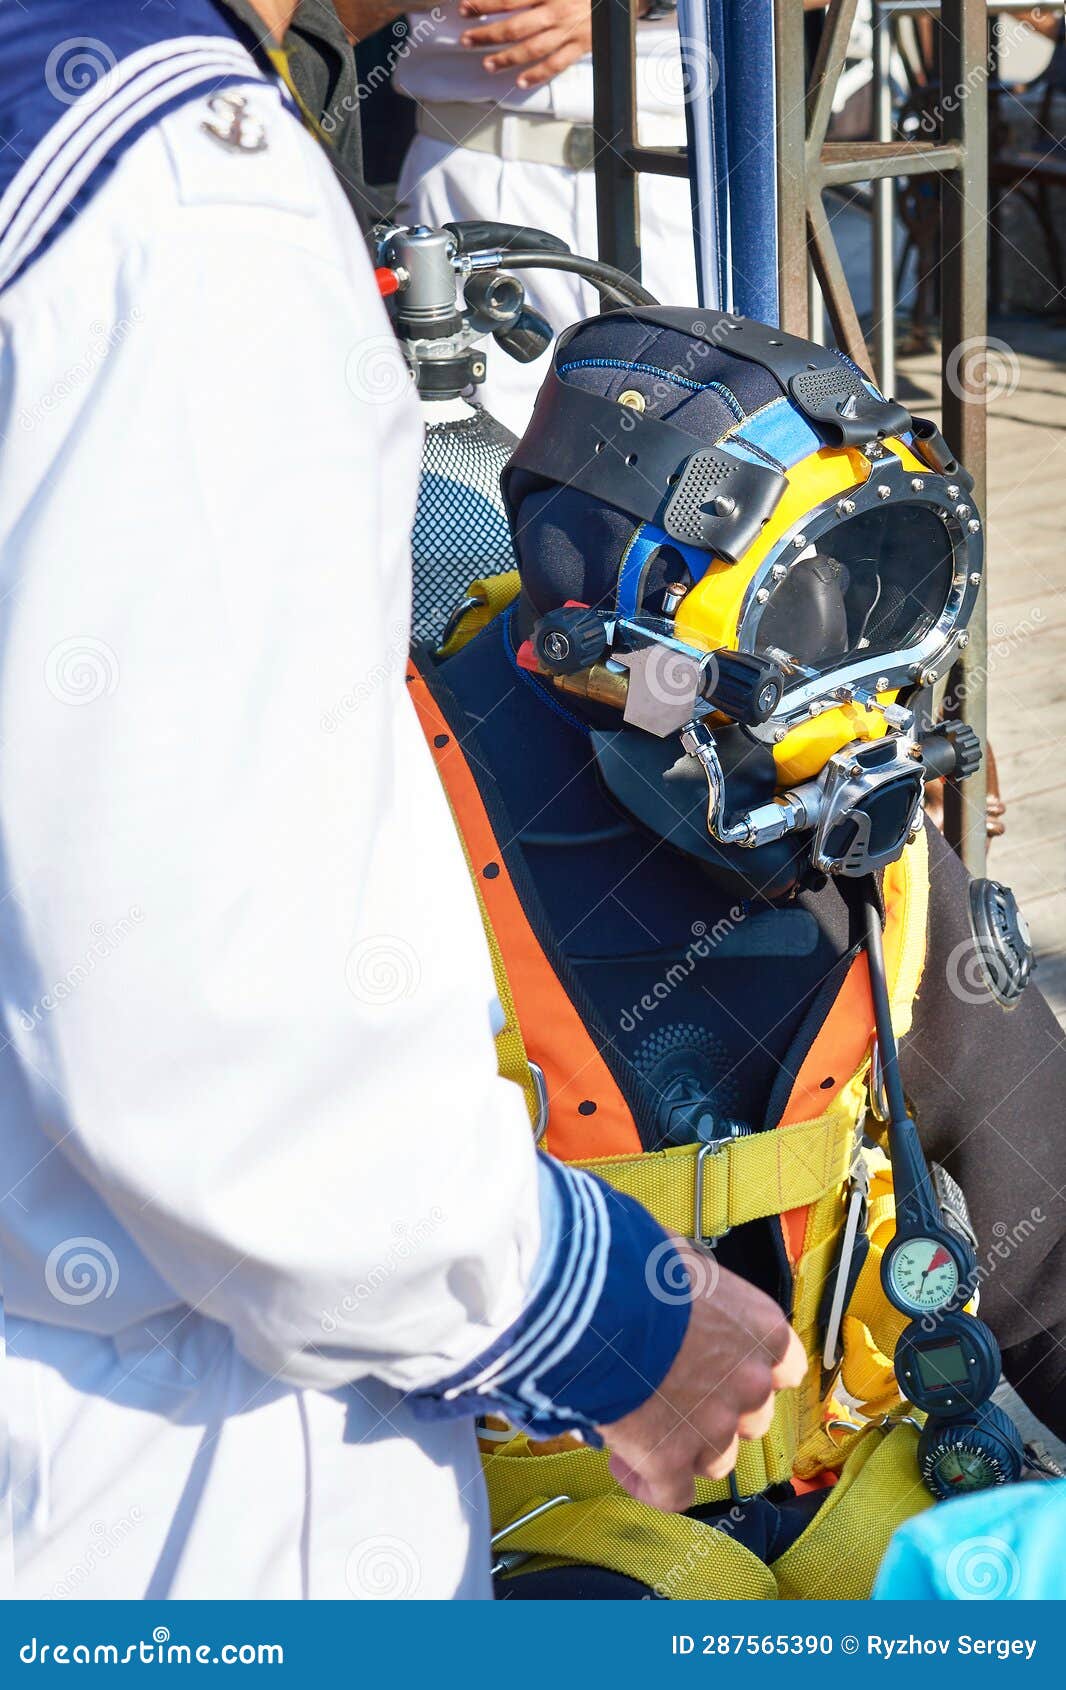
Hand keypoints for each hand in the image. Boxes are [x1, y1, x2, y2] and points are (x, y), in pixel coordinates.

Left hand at [459, 0, 591, 90]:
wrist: (618, 0)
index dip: (484, 4)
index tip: (464, 9)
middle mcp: (554, 12)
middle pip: (514, 27)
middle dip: (487, 34)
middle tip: (466, 40)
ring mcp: (567, 32)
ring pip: (531, 49)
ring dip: (507, 58)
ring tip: (488, 64)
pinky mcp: (580, 47)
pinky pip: (556, 65)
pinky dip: (537, 75)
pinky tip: (520, 82)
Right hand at [597, 1243, 806, 1511]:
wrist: (594, 1301)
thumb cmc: (634, 1268)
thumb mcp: (679, 1258)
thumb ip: (694, 1282)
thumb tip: (674, 1273)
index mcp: (762, 1331)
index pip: (785, 1368)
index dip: (753, 1371)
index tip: (727, 1369)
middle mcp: (749, 1384)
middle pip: (750, 1417)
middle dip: (719, 1410)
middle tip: (677, 1392)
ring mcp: (713, 1428)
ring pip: (716, 1458)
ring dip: (687, 1446)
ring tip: (647, 1426)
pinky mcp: (670, 1460)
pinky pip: (672, 1494)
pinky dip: (651, 1484)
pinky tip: (628, 1464)